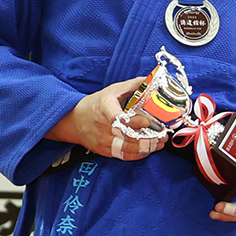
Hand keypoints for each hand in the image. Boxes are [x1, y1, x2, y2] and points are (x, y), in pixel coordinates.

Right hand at [45, 75, 166, 160]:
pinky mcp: (103, 150)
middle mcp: (102, 126)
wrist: (73, 121)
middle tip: (162, 135)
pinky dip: (138, 155)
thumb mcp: (112, 90)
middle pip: (126, 136)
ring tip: (160, 143)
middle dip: (147, 138)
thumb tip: (152, 80)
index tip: (147, 121)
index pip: (117, 118)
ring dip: (146, 148)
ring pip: (127, 148)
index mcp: (104, 108)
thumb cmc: (95, 104)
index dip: (133, 122)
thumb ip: (133, 85)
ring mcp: (102, 140)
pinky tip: (148, 150)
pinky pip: (123, 156)